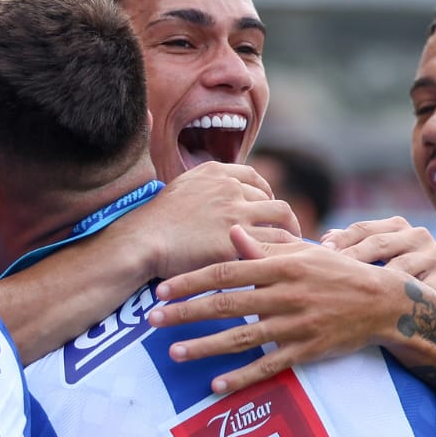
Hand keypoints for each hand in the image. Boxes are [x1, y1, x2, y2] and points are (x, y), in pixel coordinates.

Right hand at [134, 164, 302, 280]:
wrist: (141, 241)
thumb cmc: (153, 222)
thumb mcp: (178, 188)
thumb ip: (200, 188)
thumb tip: (208, 196)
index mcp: (215, 173)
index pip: (253, 176)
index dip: (265, 192)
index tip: (268, 206)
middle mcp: (230, 188)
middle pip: (272, 199)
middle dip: (283, 217)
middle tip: (287, 232)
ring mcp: (235, 214)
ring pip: (282, 219)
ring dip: (292, 233)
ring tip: (294, 249)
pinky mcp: (237, 242)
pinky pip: (274, 245)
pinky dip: (285, 253)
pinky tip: (286, 263)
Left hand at [150, 227, 404, 393]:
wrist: (383, 303)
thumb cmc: (338, 273)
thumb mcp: (305, 253)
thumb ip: (265, 247)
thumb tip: (231, 233)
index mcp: (282, 266)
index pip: (227, 271)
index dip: (192, 280)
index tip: (163, 288)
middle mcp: (285, 295)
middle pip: (227, 304)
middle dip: (187, 312)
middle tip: (152, 319)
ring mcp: (295, 325)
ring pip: (242, 338)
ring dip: (205, 347)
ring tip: (174, 353)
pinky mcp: (306, 352)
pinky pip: (268, 367)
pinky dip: (241, 377)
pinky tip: (215, 385)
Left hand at [323, 217, 435, 309]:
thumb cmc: (406, 284)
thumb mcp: (384, 262)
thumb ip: (357, 250)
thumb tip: (324, 240)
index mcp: (398, 227)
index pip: (363, 229)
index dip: (340, 241)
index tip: (319, 255)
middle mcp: (418, 236)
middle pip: (378, 244)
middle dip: (351, 260)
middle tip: (329, 276)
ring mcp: (435, 256)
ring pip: (398, 268)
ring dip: (374, 284)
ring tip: (349, 297)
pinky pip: (420, 292)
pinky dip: (400, 302)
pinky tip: (381, 313)